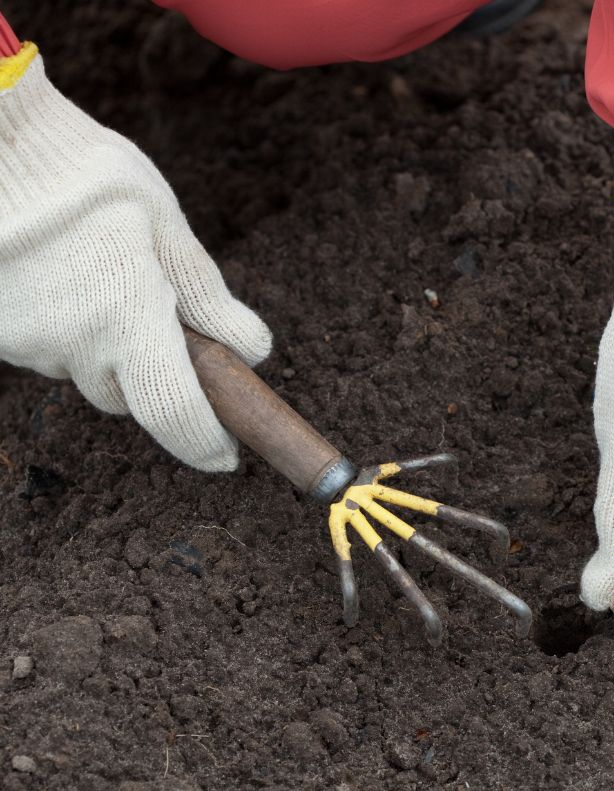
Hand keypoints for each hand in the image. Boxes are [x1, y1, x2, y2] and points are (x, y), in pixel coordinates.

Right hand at [0, 52, 270, 470]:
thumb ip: (208, 295)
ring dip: (103, 342)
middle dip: (152, 371)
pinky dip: (65, 325)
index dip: (206, 443)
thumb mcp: (165, 226)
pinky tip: (63, 273)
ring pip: (83, 368)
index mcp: (128, 319)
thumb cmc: (86, 176)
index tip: (228, 456)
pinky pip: (46, 346)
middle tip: (160, 312)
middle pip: (128, 393)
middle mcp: (73, 344)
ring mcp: (25, 341)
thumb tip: (252, 351)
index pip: (177, 413)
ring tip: (101, 272)